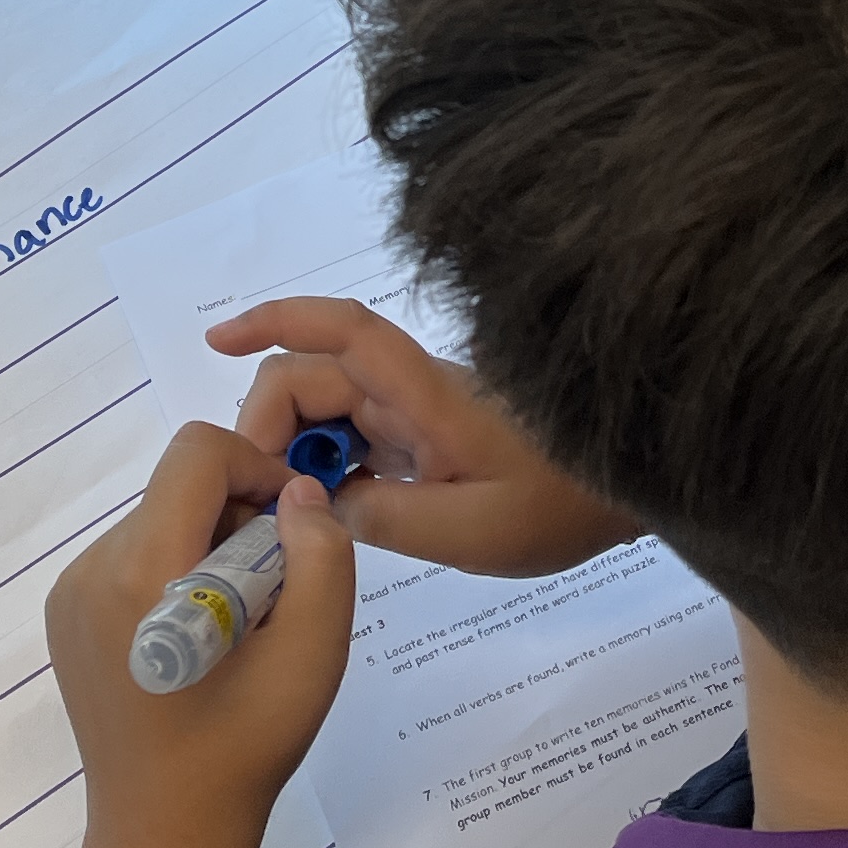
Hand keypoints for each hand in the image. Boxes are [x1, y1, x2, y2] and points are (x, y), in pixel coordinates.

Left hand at [42, 424, 352, 840]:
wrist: (165, 833)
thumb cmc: (243, 749)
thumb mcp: (312, 655)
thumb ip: (321, 557)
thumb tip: (297, 495)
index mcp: (142, 570)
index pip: (197, 453)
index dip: (257, 468)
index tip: (291, 530)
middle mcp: (90, 568)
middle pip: (178, 488)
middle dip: (237, 520)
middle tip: (272, 596)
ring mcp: (68, 593)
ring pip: (157, 520)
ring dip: (208, 548)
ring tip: (236, 627)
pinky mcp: (64, 616)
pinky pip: (130, 555)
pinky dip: (174, 573)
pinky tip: (196, 642)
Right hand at [210, 296, 635, 578]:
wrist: (629, 487)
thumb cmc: (563, 504)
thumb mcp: (475, 530)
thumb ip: (390, 518)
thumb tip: (317, 505)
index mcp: (425, 393)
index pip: (342, 330)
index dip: (276, 318)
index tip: (218, 337)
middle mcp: (413, 389)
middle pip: (314, 375)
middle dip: (268, 423)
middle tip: (260, 502)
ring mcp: (419, 413)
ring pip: (329, 408)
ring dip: (295, 450)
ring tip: (286, 516)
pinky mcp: (427, 439)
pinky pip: (356, 438)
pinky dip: (326, 466)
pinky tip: (324, 513)